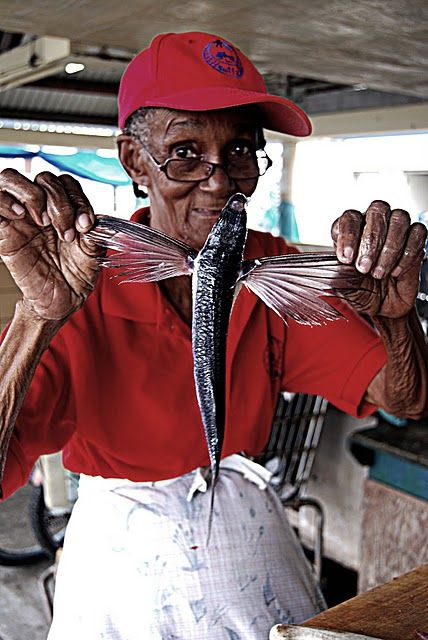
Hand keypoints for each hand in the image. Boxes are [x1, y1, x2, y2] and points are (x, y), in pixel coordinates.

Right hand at [0, 169, 101, 320]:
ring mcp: (20, 218)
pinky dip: (6, 201)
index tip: (85, 225)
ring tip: (43, 222)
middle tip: (66, 233)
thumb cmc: (75, 277)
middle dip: (60, 202)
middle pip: (44, 178)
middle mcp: (41, 209)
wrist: (61, 303)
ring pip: (11, 178)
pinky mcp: (3, 232)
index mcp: (64, 210)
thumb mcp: (93, 254)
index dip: (77, 198)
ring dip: (33, 195)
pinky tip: (21, 216)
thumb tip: (90, 221)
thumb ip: (94, 234)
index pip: (66, 183)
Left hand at [331, 200, 426, 318]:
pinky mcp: (415, 241)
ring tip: (379, 273)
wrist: (382, 310)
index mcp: (350, 230)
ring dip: (389, 249)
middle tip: (364, 267)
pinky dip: (407, 254)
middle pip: (377, 211)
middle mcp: (373, 225)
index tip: (346, 257)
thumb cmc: (360, 294)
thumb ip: (333, 276)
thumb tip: (327, 276)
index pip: (350, 217)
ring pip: (399, 219)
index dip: (348, 235)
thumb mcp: (341, 287)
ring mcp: (396, 230)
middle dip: (370, 241)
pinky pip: (417, 234)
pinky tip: (395, 271)